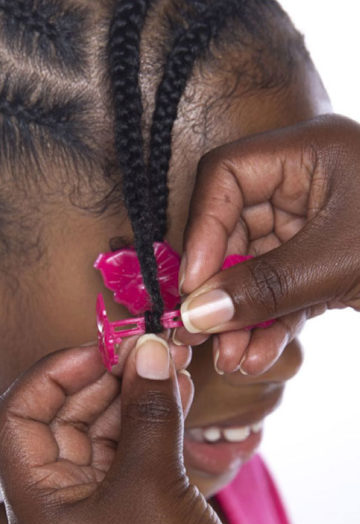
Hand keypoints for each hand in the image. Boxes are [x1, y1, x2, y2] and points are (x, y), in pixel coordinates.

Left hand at [0, 339, 295, 523]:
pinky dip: (145, 422)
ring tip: (163, 362)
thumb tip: (146, 349)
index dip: (50, 375)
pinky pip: (125, 455)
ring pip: (94, 434)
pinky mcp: (126, 514)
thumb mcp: (153, 484)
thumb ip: (147, 412)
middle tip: (138, 346)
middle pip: (56, 420)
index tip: (97, 348)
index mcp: (33, 504)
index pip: (15, 418)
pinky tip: (174, 392)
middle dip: (96, 379)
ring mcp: (89, 510)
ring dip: (127, 396)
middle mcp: (52, 505)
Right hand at [177, 114, 359, 374]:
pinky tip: (259, 356)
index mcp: (309, 152)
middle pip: (236, 229)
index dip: (202, 229)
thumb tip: (195, 312)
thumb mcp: (341, 263)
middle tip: (205, 333)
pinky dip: (271, 323)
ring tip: (234, 359)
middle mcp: (307, 181)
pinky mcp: (331, 262)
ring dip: (243, 316)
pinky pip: (285, 289)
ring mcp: (319, 223)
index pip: (227, 177)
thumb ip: (264, 287)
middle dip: (222, 287)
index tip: (194, 284)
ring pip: (258, 267)